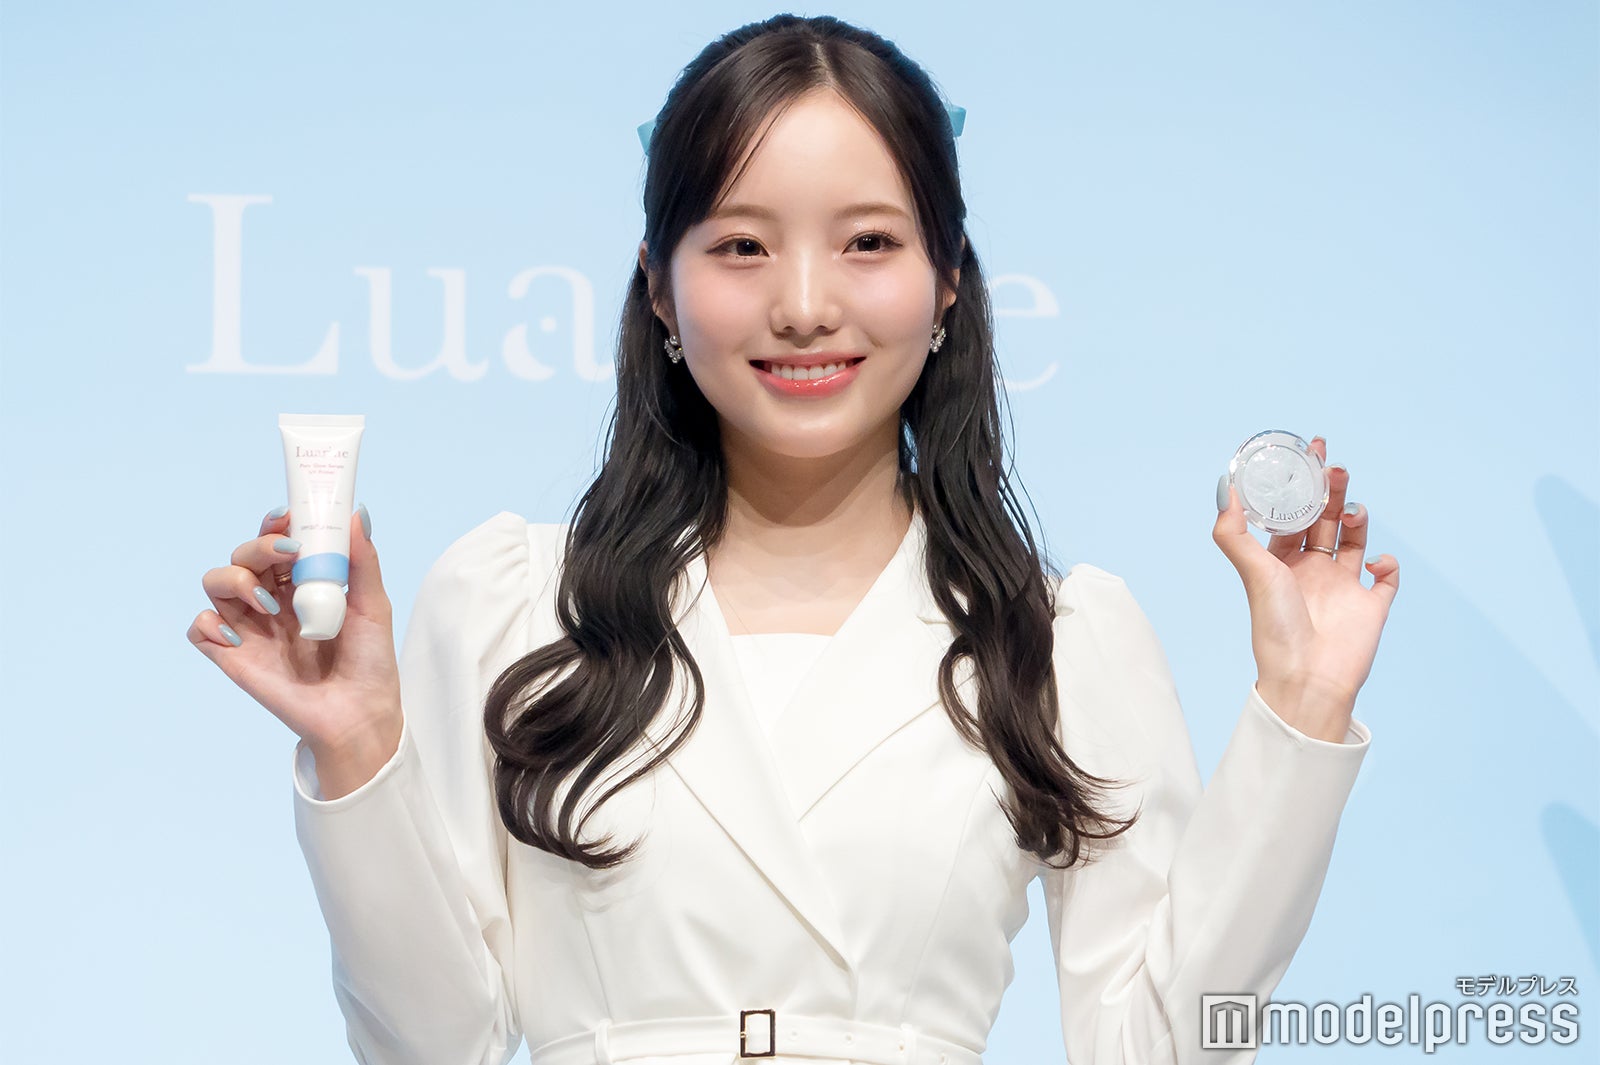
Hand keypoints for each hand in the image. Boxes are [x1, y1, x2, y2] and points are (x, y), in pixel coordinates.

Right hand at [186, 504, 402, 791]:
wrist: (359, 714)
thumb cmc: (369, 661)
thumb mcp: (372, 606)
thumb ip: (362, 561)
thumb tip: (358, 513)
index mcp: (301, 584)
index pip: (276, 543)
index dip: (274, 526)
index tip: (288, 518)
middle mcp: (271, 600)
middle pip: (243, 555)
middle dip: (258, 546)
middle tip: (286, 556)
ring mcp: (250, 627)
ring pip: (215, 581)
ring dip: (235, 580)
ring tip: (269, 604)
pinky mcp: (233, 656)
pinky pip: (200, 628)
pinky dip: (209, 622)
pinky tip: (240, 635)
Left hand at [1211, 436, 1399, 740]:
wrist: (1309, 679)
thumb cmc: (1275, 628)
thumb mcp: (1252, 572)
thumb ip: (1234, 532)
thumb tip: (1225, 488)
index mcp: (1282, 563)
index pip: (1291, 515)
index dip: (1298, 486)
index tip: (1307, 453)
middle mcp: (1312, 571)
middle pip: (1324, 519)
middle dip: (1330, 490)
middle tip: (1333, 465)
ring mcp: (1344, 587)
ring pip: (1354, 539)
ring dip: (1356, 517)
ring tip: (1350, 508)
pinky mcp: (1372, 606)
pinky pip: (1386, 576)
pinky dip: (1386, 562)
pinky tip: (1372, 560)